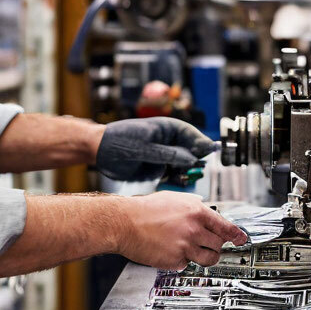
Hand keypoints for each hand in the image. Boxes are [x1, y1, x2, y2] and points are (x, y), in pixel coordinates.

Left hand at [95, 117, 217, 182]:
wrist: (100, 152)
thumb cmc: (120, 141)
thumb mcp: (145, 147)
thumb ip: (169, 155)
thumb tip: (192, 159)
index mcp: (167, 128)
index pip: (191, 134)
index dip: (201, 142)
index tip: (210, 151)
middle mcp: (169, 142)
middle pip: (191, 151)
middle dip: (196, 159)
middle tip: (197, 168)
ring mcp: (165, 156)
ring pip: (184, 165)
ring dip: (188, 171)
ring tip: (188, 176)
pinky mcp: (159, 169)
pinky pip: (174, 174)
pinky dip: (179, 178)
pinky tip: (180, 181)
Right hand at [115, 193, 247, 269]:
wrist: (125, 223)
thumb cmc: (145, 210)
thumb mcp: (174, 198)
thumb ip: (193, 205)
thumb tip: (206, 210)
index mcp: (196, 212)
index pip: (225, 226)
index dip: (236, 235)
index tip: (241, 239)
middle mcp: (194, 230)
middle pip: (219, 244)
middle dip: (216, 245)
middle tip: (208, 244)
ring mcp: (185, 247)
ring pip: (209, 258)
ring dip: (205, 256)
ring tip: (193, 250)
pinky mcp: (175, 260)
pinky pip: (187, 264)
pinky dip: (182, 260)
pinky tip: (171, 251)